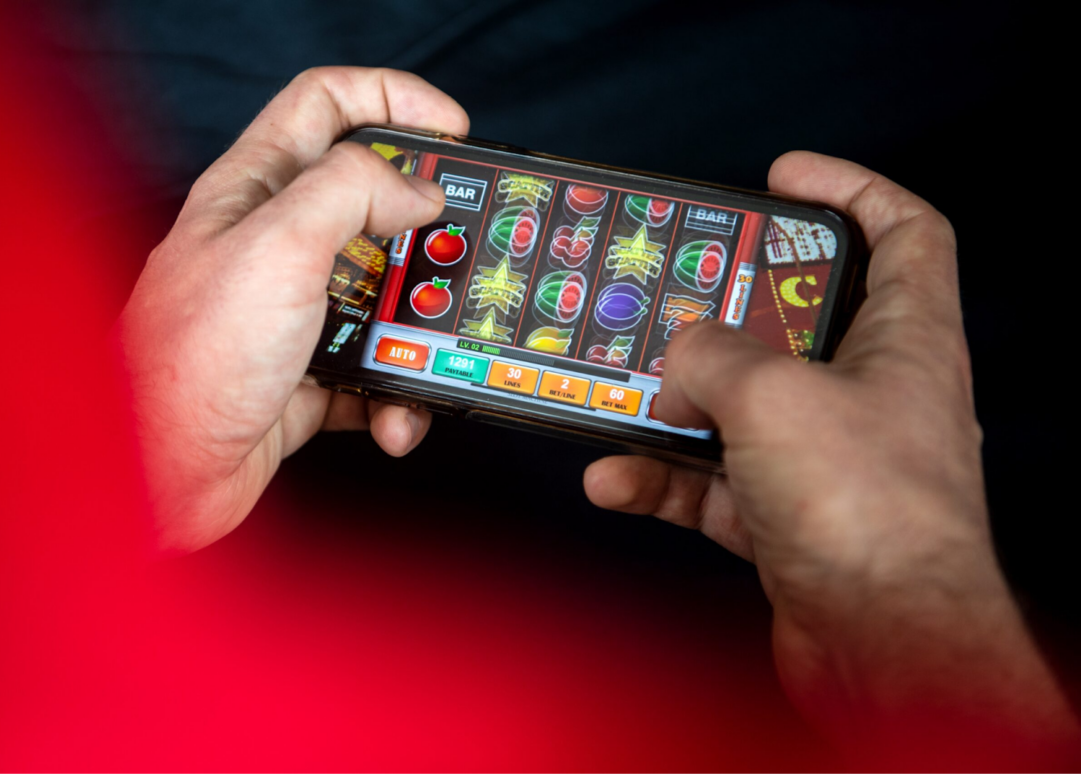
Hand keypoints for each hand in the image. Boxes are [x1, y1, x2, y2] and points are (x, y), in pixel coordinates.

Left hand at [117, 67, 467, 551]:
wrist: (158, 480)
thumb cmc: (193, 359)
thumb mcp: (277, 247)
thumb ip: (352, 193)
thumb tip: (416, 190)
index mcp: (255, 190)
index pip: (327, 105)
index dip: (394, 101)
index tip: (453, 132)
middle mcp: (274, 245)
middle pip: (370, 203)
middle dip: (425, 229)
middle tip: (459, 250)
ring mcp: (293, 313)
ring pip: (382, 297)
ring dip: (417, 330)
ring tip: (429, 353)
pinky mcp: (308, 376)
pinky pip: (375, 372)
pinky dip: (396, 397)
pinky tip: (393, 418)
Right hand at [584, 152, 1075, 739]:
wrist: (880, 648)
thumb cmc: (865, 510)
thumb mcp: (773, 396)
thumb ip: (712, 356)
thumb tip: (679, 357)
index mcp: (905, 341)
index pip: (905, 233)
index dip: (850, 189)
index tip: (783, 177)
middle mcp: (872, 396)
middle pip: (799, 322)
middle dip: (728, 307)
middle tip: (674, 292)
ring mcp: (828, 461)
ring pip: (741, 408)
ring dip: (674, 404)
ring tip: (621, 393)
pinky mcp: (789, 520)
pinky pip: (712, 484)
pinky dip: (662, 479)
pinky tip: (614, 477)